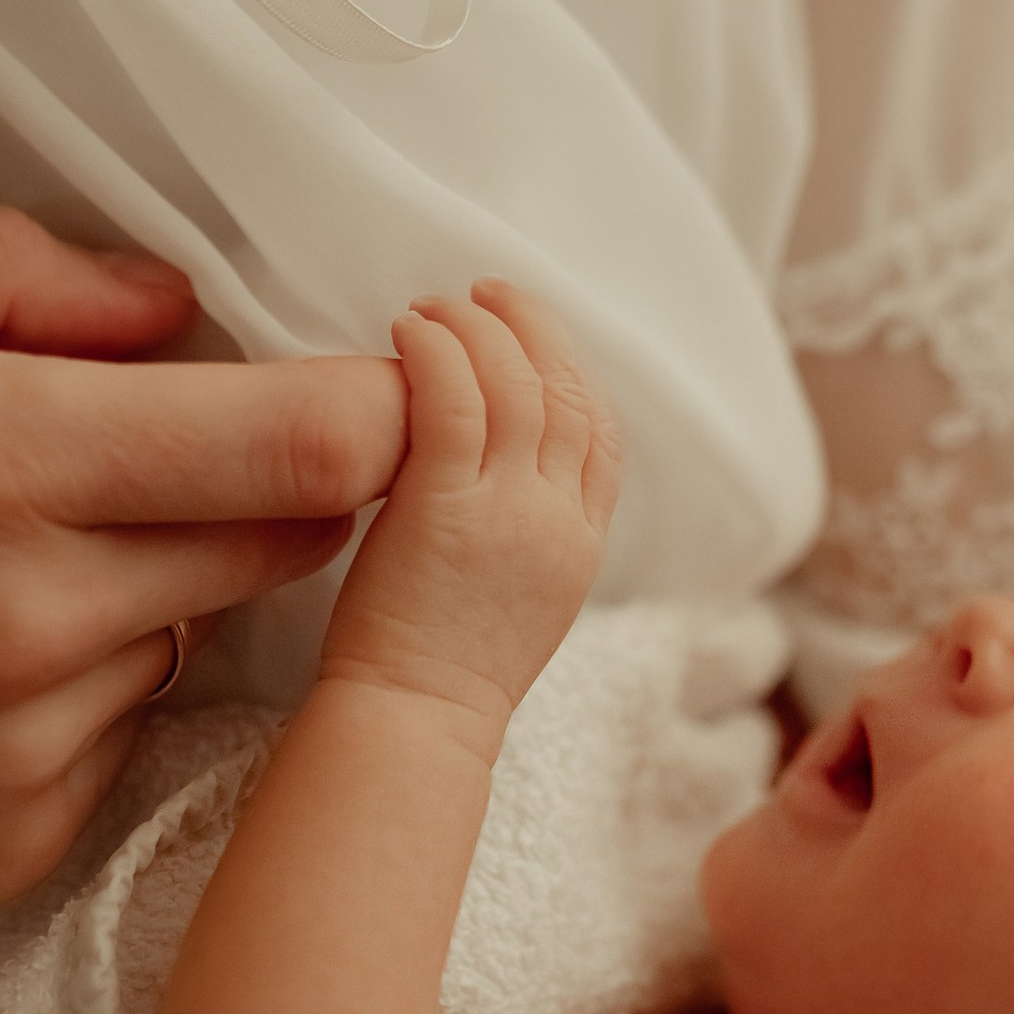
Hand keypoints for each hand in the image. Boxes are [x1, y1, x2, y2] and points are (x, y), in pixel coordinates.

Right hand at [0, 206, 405, 1013]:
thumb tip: (166, 299)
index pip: (320, 441)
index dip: (379, 398)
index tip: (361, 365)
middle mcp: (35, 618)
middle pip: (303, 542)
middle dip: (280, 476)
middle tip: (166, 436)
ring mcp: (28, 753)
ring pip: (204, 637)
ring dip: (161, 584)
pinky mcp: (5, 851)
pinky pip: (120, 739)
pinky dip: (82, 687)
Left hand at [320, 285, 619, 748]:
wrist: (416, 723)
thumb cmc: (441, 673)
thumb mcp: (517, 597)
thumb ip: (522, 530)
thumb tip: (490, 467)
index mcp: (582, 544)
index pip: (604, 435)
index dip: (573, 371)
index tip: (534, 336)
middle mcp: (560, 521)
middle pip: (570, 394)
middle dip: (533, 329)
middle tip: (487, 290)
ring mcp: (510, 513)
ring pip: (516, 386)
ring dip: (478, 329)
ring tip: (436, 303)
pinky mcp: (447, 509)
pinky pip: (454, 401)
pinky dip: (437, 353)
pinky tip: (409, 332)